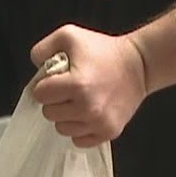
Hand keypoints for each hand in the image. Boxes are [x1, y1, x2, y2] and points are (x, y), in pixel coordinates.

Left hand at [29, 24, 148, 146]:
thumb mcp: (69, 35)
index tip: (56, 81)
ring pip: (62, 129)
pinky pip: (79, 141)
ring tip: (79, 102)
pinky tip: (87, 115)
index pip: (40, 95)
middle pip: (49, 114)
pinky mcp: (109, 132)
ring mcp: (99, 122)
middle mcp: (88, 107)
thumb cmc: (104, 50)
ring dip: (66, 117)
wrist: (140, 64)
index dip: (45, 86)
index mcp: (77, 84)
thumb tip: (35, 66)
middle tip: (69, 91)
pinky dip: (80, 130)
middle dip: (55, 102)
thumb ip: (43, 49)